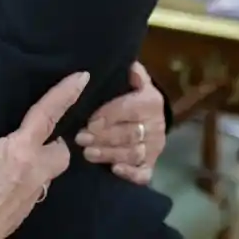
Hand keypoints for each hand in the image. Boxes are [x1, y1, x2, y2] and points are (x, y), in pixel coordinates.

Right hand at [0, 71, 87, 238]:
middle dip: (56, 140)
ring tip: (22, 153)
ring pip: (50, 172)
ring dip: (43, 159)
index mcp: (21, 152)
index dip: (65, 94)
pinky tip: (11, 176)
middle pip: (61, 153)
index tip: (83, 78)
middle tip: (38, 132)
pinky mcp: (25, 211)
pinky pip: (37, 188)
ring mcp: (33, 195)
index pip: (48, 116)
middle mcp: (36, 173)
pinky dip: (31, 177)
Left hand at [74, 62, 166, 184]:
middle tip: (81, 138)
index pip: (130, 109)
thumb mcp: (132, 82)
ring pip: (133, 153)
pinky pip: (144, 174)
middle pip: (130, 134)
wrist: (147, 119)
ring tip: (88, 153)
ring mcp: (154, 148)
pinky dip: (130, 174)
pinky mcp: (150, 166)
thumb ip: (133, 74)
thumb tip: (131, 65)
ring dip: (110, 154)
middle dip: (104, 137)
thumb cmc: (130, 97)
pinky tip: (114, 170)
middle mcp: (157, 126)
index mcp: (151, 102)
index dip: (109, 115)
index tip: (89, 121)